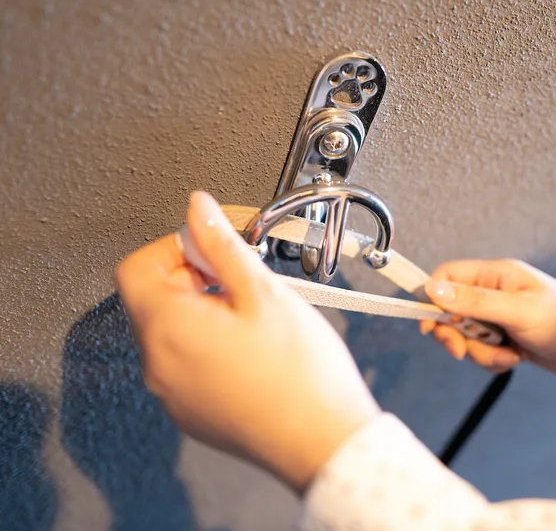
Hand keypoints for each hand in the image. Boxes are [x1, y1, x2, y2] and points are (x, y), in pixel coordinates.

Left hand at [115, 192, 379, 491]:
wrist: (323, 443)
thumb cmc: (300, 376)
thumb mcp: (264, 293)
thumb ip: (224, 245)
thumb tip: (198, 210)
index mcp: (168, 329)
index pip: (136, 267)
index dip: (173, 248)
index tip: (212, 249)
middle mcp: (158, 365)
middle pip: (153, 300)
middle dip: (194, 278)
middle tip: (241, 280)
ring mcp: (173, 394)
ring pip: (172, 332)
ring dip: (203, 311)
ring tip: (253, 316)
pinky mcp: (192, 413)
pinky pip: (186, 365)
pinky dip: (209, 346)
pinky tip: (253, 349)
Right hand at [420, 260, 555, 380]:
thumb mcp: (518, 312)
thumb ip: (474, 302)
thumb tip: (432, 290)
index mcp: (495, 275)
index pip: (447, 276)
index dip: (433, 300)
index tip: (432, 328)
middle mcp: (493, 292)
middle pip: (451, 311)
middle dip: (457, 336)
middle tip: (463, 353)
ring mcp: (499, 316)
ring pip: (466, 335)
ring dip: (481, 352)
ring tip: (510, 357)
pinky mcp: (505, 338)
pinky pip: (482, 351)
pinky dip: (493, 360)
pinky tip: (516, 360)